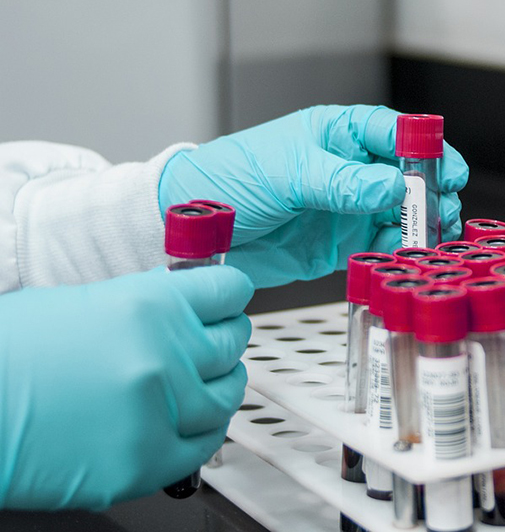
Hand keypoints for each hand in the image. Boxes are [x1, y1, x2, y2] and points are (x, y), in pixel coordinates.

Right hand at [0, 266, 253, 509]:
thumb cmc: (9, 355)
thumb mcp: (83, 304)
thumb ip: (146, 305)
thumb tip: (185, 307)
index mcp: (150, 305)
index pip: (230, 291)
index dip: (228, 296)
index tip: (226, 302)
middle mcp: (165, 355)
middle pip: (233, 342)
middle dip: (222, 340)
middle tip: (209, 344)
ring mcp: (161, 411)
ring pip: (227, 395)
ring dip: (218, 386)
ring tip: (200, 384)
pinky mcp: (148, 461)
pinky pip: (205, 444)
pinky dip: (202, 430)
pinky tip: (188, 422)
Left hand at [157, 105, 469, 287]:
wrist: (192, 229)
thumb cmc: (229, 179)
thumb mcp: (289, 174)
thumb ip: (344, 182)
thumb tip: (394, 186)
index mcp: (337, 135)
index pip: (395, 133)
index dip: (426, 149)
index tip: (448, 169)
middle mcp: (348, 169)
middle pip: (407, 176)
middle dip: (431, 193)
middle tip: (442, 211)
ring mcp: (347, 207)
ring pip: (400, 214)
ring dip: (418, 225)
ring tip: (427, 239)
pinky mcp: (340, 244)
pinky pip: (379, 245)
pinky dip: (395, 251)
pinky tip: (401, 255)